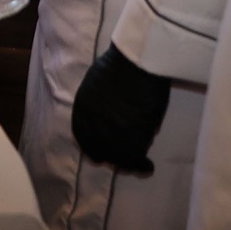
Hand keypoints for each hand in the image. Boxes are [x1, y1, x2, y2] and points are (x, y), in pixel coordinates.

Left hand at [72, 45, 172, 173]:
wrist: (136, 63)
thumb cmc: (118, 66)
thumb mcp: (95, 85)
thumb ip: (96, 104)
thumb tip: (106, 115)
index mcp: (82, 109)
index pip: (82, 137)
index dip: (92, 147)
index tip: (100, 154)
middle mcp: (93, 124)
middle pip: (99, 150)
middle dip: (110, 157)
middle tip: (122, 162)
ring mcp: (113, 132)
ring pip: (118, 158)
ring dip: (128, 164)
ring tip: (138, 165)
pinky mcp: (134, 136)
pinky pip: (136, 158)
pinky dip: (142, 165)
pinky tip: (148, 166)